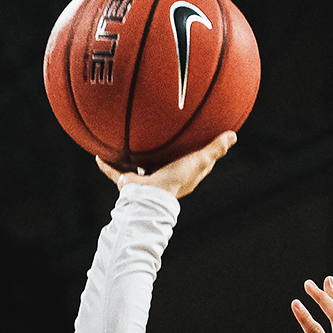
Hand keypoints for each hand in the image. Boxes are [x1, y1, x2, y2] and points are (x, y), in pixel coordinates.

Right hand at [96, 131, 236, 198]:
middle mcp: (164, 178)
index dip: (197, 153)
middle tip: (160, 137)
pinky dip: (107, 166)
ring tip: (128, 143)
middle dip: (163, 153)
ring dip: (133, 158)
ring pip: (139, 167)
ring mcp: (145, 181)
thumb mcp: (200, 160)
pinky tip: (99, 154)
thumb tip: (233, 135)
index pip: (193, 163)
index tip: (197, 139)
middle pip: (164, 163)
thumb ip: (215, 148)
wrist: (151, 197)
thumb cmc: (177, 180)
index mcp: (182, 175)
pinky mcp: (129, 184)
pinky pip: (115, 172)